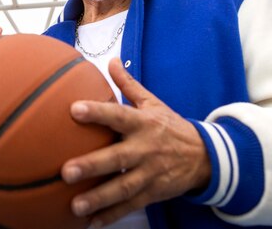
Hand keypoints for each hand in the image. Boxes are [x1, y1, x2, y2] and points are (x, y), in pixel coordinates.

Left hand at [61, 58, 210, 226]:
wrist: (204, 156)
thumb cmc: (169, 126)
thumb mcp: (152, 103)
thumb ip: (128, 84)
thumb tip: (111, 60)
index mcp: (143, 124)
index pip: (118, 116)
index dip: (97, 112)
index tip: (74, 109)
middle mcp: (145, 149)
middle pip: (117, 158)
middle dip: (92, 165)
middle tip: (66, 171)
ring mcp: (149, 173)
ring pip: (123, 188)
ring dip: (99, 198)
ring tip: (76, 206)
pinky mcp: (153, 193)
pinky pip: (130, 206)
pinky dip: (112, 215)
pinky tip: (91, 223)